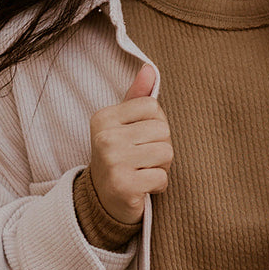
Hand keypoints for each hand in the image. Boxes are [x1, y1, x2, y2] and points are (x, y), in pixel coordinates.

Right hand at [88, 63, 173, 224]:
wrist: (103, 200)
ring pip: (166, 153)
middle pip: (163, 131)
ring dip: (161, 168)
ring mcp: (113, 161)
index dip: (156, 126)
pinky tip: (142, 187)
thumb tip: (150, 69)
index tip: (139, 140)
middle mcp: (105, 137)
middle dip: (161, 149)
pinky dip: (158, 186)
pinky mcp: (123, 185)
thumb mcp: (124, 125)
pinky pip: (162, 178)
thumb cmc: (120, 157)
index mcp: (104, 117)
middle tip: (142, 160)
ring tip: (143, 172)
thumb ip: (137, 97)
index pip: (153, 108)